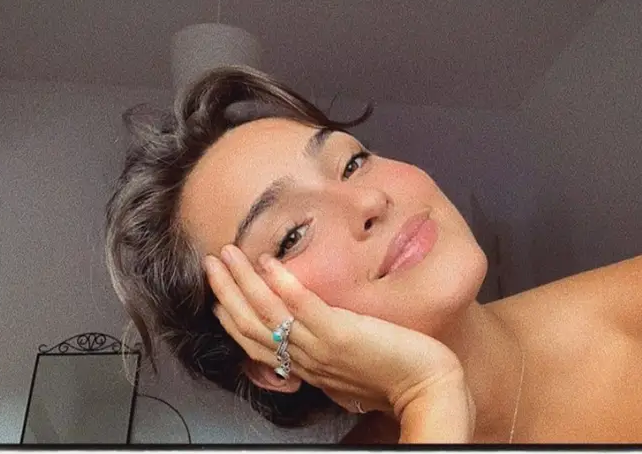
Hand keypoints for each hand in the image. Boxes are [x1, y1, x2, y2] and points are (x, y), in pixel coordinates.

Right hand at [203, 244, 465, 418]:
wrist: (429, 388)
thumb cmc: (397, 373)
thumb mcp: (351, 362)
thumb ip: (329, 346)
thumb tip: (318, 328)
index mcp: (306, 365)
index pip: (255, 341)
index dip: (231, 313)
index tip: (219, 287)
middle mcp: (306, 358)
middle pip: (250, 327)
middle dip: (226, 293)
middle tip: (211, 263)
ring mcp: (321, 347)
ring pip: (267, 315)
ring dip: (242, 282)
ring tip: (226, 254)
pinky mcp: (342, 335)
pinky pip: (303, 308)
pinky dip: (282, 285)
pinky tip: (268, 262)